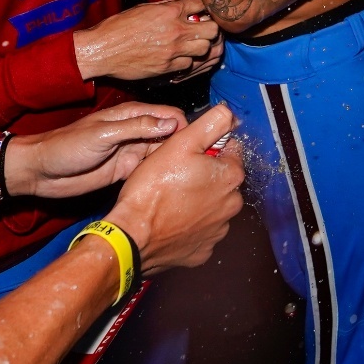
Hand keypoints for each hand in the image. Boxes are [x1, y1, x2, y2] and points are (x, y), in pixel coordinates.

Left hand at [5, 102, 186, 200]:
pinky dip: (161, 174)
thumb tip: (173, 123)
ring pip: (163, 153)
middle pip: (171, 134)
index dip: (186, 125)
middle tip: (203, 162)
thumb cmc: (67, 146)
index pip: (170, 115)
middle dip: (186, 144)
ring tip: (194, 174)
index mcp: (133, 115)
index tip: (202, 142)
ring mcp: (132, 152)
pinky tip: (173, 183)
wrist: (42, 172)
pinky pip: (150, 170)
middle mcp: (137, 132)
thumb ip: (138, 127)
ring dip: (176, 160)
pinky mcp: (125, 171)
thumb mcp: (104, 134)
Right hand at [73, 0, 222, 81]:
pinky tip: (180, 58)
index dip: (202, 7)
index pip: (200, 4)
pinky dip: (187, 62)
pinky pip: (189, 65)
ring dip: (201, 46)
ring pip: (205, 49)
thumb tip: (183, 0)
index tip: (200, 12)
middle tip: (203, 29)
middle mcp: (176, 30)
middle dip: (210, 28)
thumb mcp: (143, 8)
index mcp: (169, 11)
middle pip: (212, 29)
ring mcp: (173, 50)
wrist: (102, 50)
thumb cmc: (119, 27)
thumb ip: (167, 4)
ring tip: (193, 44)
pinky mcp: (167, 67)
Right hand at [104, 102, 245, 276]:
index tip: (186, 155)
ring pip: (212, 206)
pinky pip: (200, 232)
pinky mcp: (203, 251)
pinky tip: (171, 221)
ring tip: (170, 200)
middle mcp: (232, 205)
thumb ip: (210, 123)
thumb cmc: (153, 188)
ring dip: (197, 201)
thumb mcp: (181, 143)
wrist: (132, 237)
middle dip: (204, 176)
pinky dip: (189, 226)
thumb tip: (229, 113)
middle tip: (175, 177)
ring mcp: (218, 231)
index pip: (229, 151)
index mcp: (231, 176)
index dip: (207, 149)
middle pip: (221, 180)